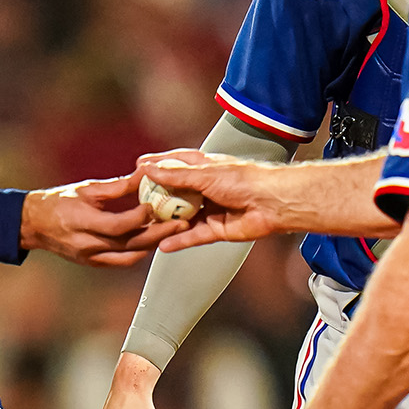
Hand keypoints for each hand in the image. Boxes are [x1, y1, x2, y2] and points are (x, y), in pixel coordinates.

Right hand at [20, 175, 190, 266]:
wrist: (34, 224)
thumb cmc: (58, 202)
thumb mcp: (86, 188)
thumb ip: (117, 186)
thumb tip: (143, 176)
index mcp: (82, 222)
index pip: (119, 225)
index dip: (140, 217)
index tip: (155, 205)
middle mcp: (87, 244)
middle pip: (130, 244)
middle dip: (158, 234)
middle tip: (180, 223)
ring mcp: (91, 257)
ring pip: (130, 255)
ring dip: (152, 244)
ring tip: (170, 230)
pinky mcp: (93, 263)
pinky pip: (122, 261)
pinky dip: (139, 251)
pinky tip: (151, 240)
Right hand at [136, 151, 294, 251]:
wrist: (272, 203)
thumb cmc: (245, 180)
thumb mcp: (205, 173)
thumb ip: (176, 175)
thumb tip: (150, 169)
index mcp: (205, 168)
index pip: (175, 164)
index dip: (157, 165)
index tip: (139, 168)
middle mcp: (206, 188)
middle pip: (176, 193)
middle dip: (157, 197)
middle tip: (136, 202)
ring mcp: (210, 209)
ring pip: (182, 217)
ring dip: (165, 221)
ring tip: (145, 226)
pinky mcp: (216, 229)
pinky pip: (193, 236)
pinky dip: (178, 240)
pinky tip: (162, 244)